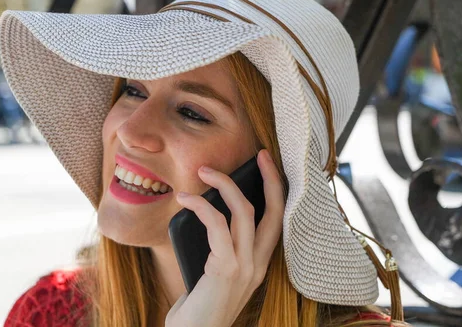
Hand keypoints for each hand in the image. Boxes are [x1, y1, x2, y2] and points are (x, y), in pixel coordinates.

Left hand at [165, 149, 284, 326]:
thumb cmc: (197, 306)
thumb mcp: (212, 272)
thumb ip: (217, 247)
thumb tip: (206, 213)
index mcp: (258, 264)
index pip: (276, 221)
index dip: (276, 190)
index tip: (267, 165)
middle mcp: (258, 265)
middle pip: (273, 212)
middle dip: (269, 178)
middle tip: (259, 154)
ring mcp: (245, 267)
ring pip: (244, 212)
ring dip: (223, 184)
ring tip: (203, 171)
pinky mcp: (225, 269)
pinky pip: (217, 224)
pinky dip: (201, 205)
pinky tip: (185, 198)